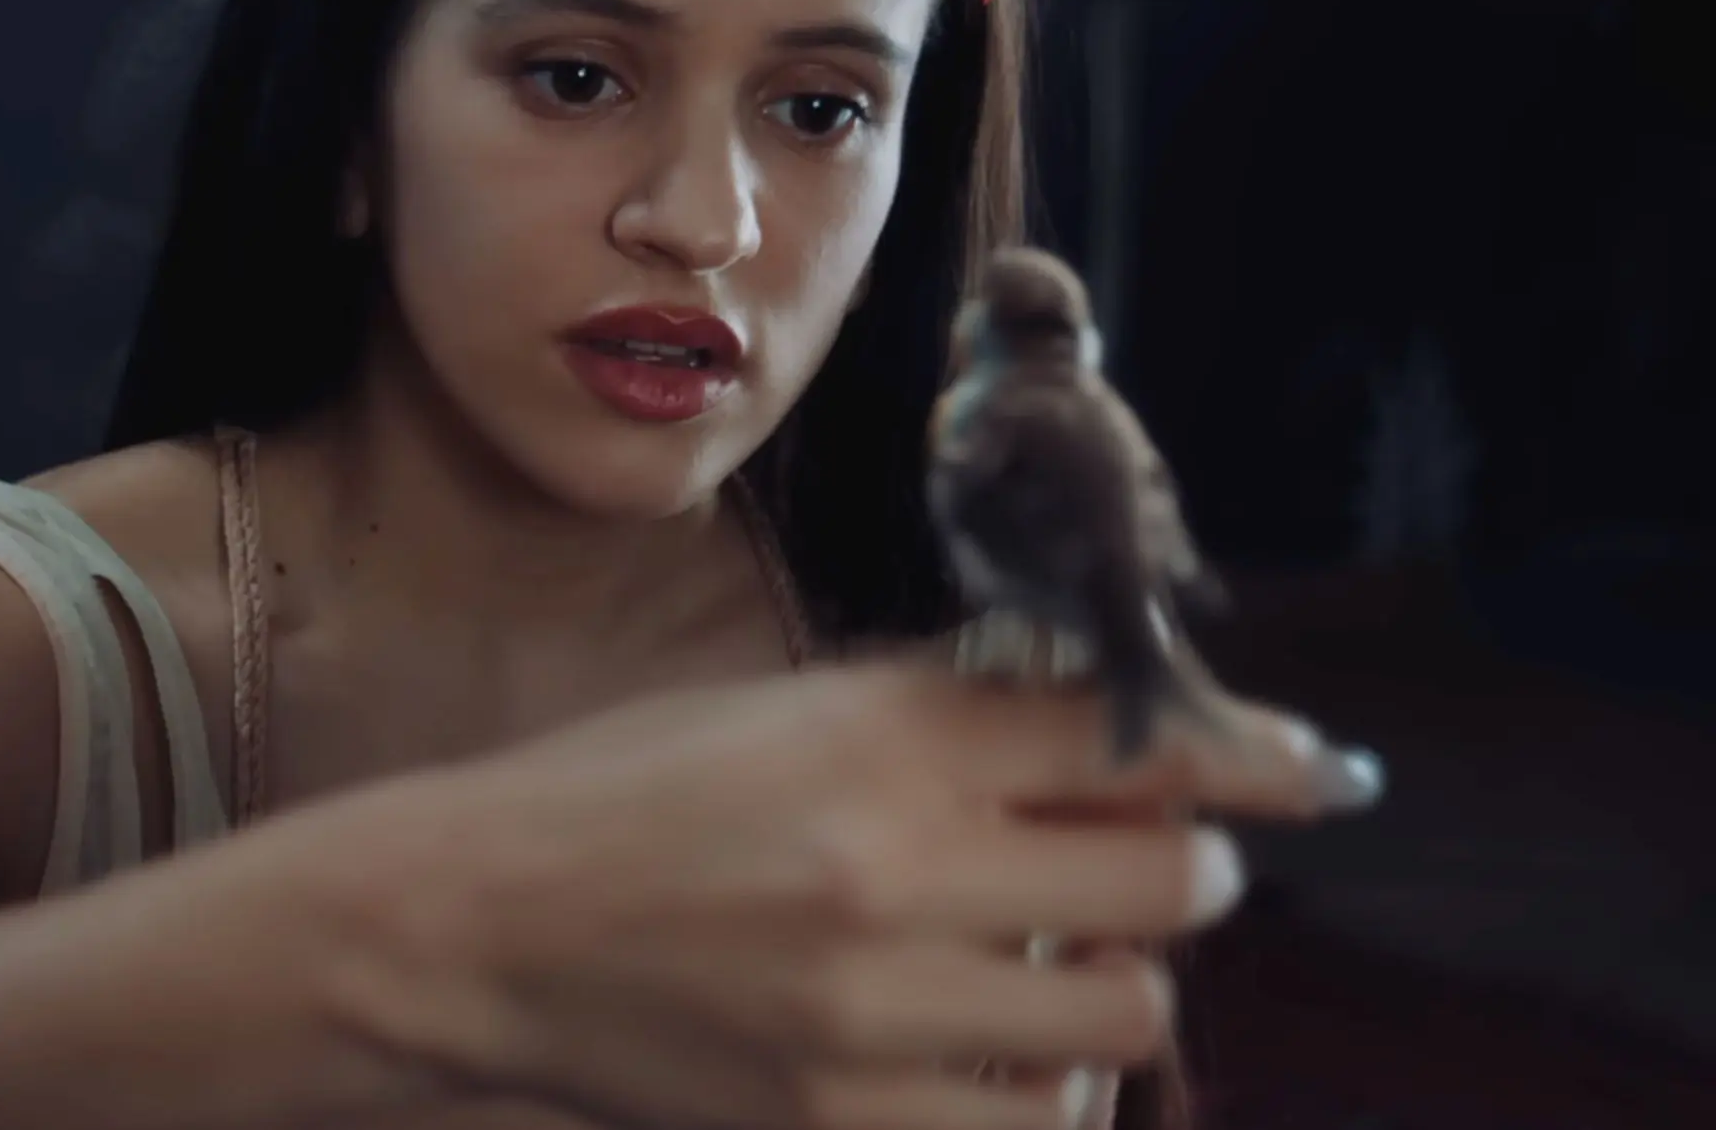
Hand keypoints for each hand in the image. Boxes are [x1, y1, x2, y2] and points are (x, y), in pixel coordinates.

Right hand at [365, 655, 1379, 1129]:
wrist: (474, 929)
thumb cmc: (618, 793)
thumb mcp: (776, 706)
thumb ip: (938, 715)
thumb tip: (1103, 729)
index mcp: (873, 735)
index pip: (1125, 731)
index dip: (1252, 753)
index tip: (1319, 771)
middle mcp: (891, 867)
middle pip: (1168, 882)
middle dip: (1185, 870)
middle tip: (1149, 867)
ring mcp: (872, 1014)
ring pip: (1125, 1015)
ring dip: (1114, 985)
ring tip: (1047, 968)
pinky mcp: (842, 1126)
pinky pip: (1038, 1127)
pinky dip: (1041, 1089)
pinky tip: (993, 1056)